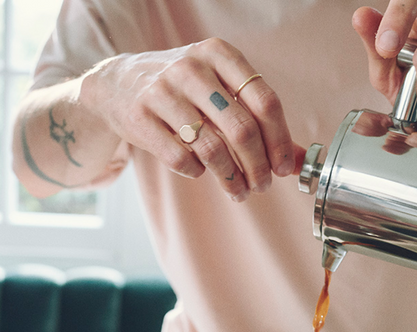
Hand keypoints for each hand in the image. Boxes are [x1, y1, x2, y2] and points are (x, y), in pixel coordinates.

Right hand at [75, 39, 306, 199]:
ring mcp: (163, 91)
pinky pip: (181, 158)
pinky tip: (200, 172)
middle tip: (263, 186)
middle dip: (258, 167)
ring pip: (213, 148)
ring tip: (239, 191)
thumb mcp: (221, 90)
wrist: (118, 84)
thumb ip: (260, 121)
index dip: (279, 140)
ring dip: (232, 179)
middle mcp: (192, 67)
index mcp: (220, 55)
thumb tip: (298, 161)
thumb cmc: (184, 91)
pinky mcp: (140, 118)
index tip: (284, 168)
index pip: (265, 100)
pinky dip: (197, 173)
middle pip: (243, 129)